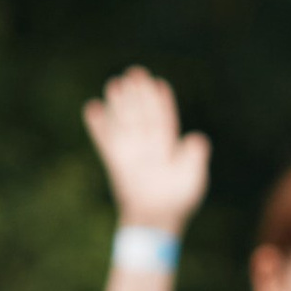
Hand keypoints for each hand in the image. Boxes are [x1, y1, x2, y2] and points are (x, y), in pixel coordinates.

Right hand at [84, 69, 211, 231]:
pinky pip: (105, 140)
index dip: (162, 102)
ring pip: (125, 122)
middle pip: (143, 114)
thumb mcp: (193, 178)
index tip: (159, 83)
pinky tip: (91, 107)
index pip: (165, 119)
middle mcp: (149, 145)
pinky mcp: (116, 160)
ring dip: (119, 104)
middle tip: (134, 72)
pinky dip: (98, 125)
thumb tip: (198, 138)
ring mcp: (131, 151)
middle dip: (139, 94)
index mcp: (169, 147)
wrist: (156, 219)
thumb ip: (194, 158)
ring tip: (114, 84)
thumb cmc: (177, 200)